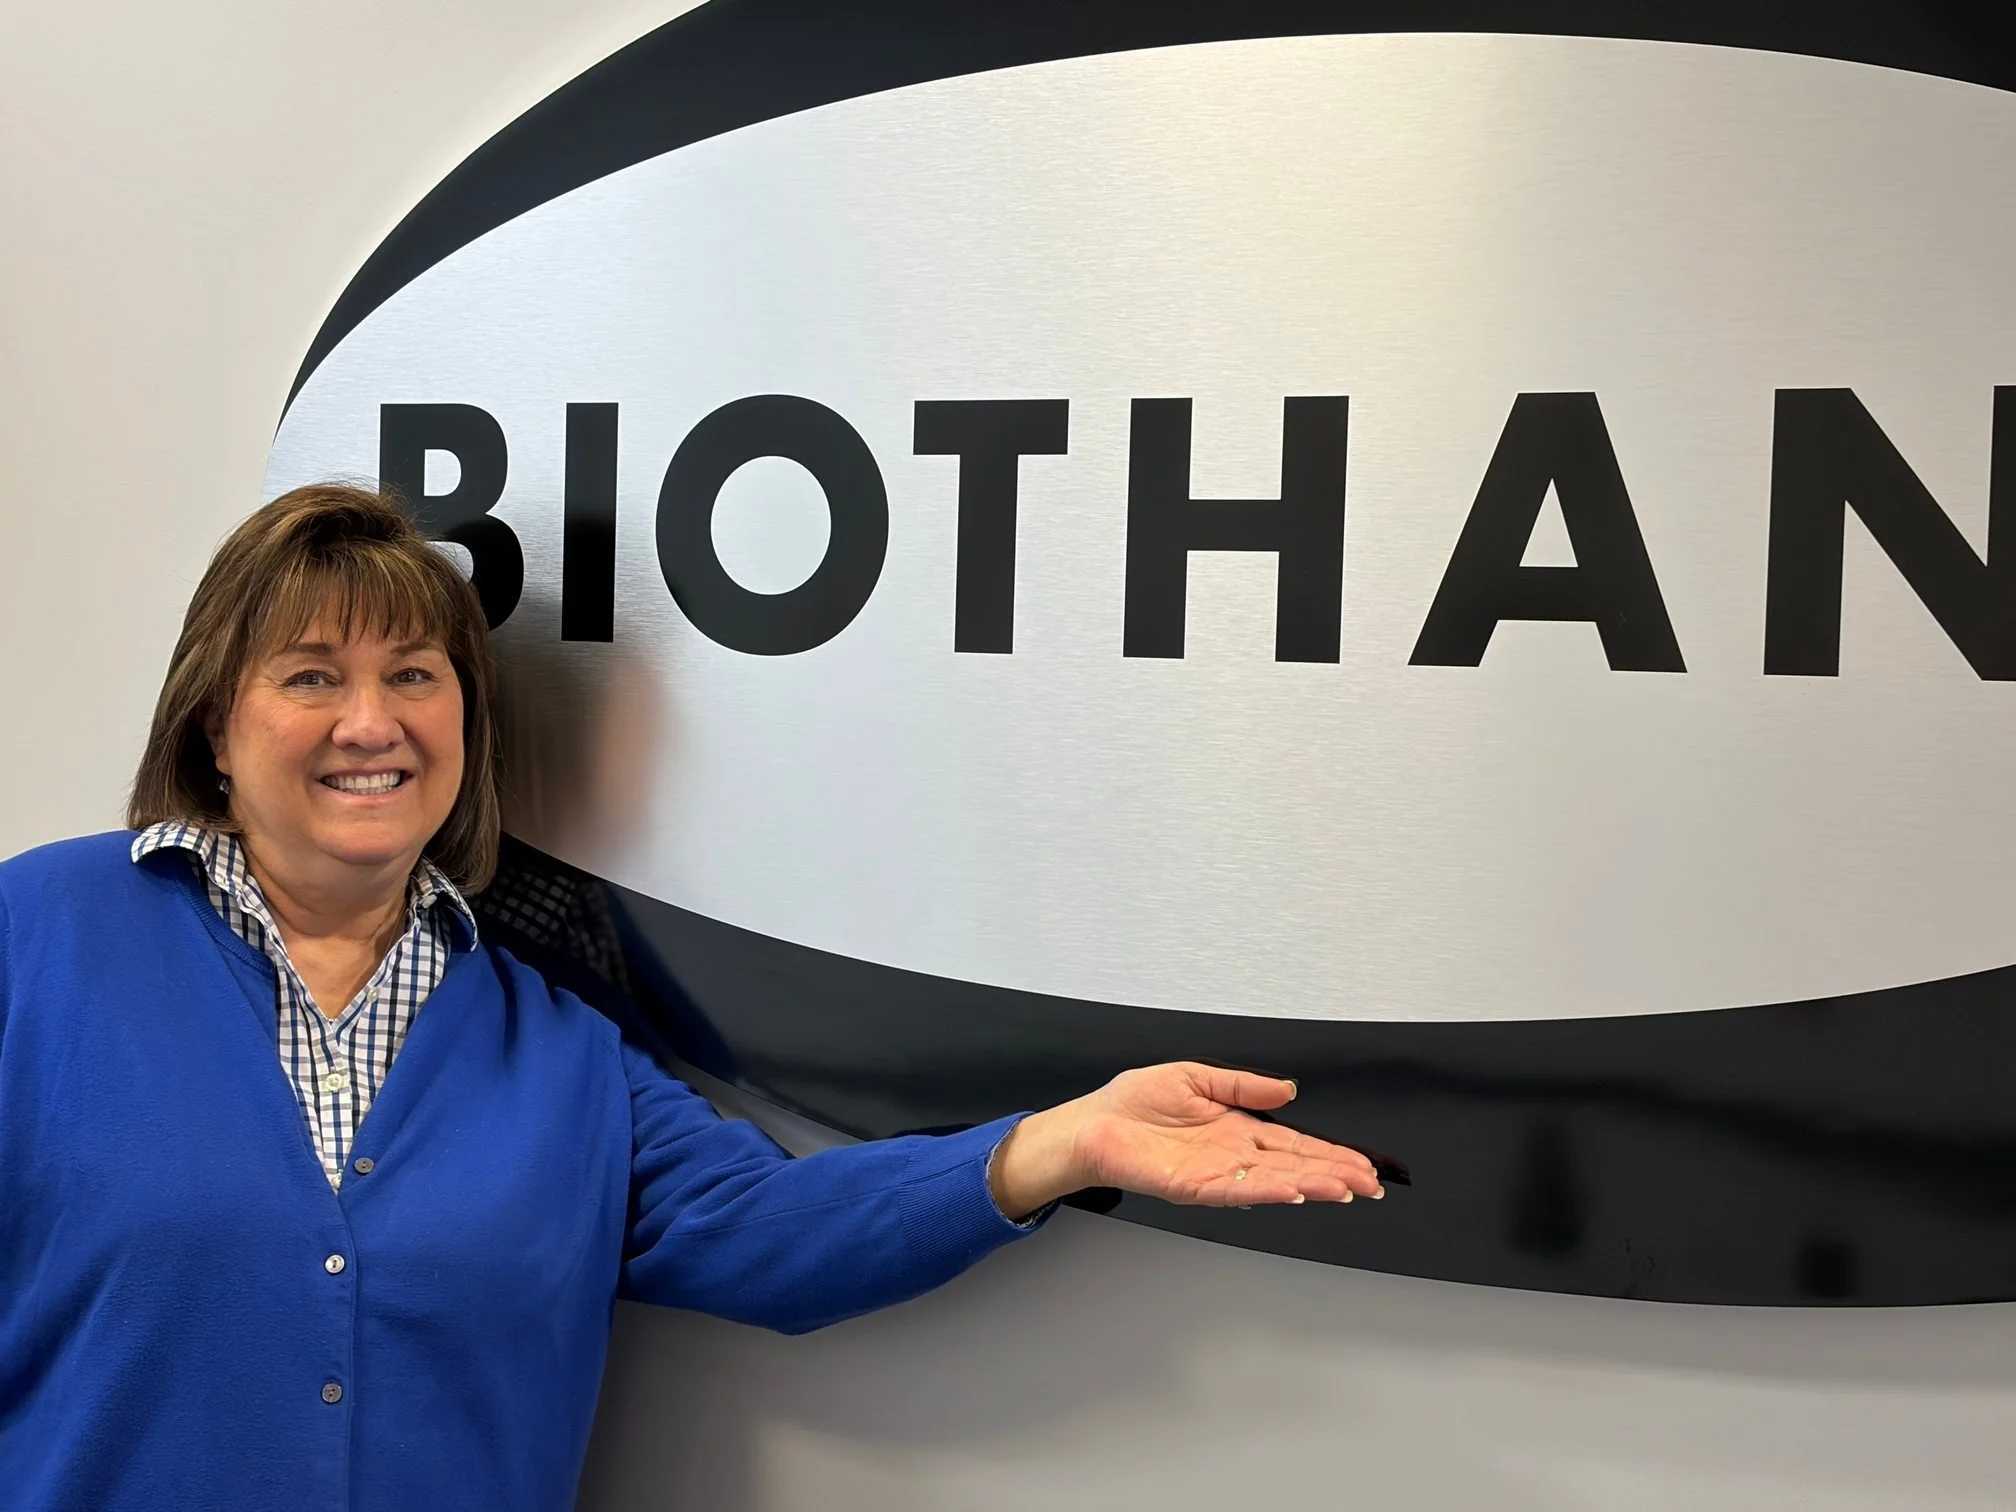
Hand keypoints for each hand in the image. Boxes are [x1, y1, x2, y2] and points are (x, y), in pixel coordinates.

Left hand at [987, 1062, 1385, 1220]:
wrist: (1092, 1124)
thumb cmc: (1134, 1104)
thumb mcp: (1196, 1077)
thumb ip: (1244, 1085)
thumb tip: (1288, 1087)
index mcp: (1237, 1128)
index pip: (1294, 1144)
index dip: (1330, 1153)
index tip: (1363, 1163)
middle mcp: (1233, 1155)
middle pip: (1294, 1166)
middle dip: (1335, 1174)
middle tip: (1372, 1185)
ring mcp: (1216, 1174)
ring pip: (1274, 1182)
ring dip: (1310, 1185)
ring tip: (1344, 1189)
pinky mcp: (1193, 1186)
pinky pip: (1237, 1189)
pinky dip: (1267, 1191)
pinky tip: (1293, 1191)